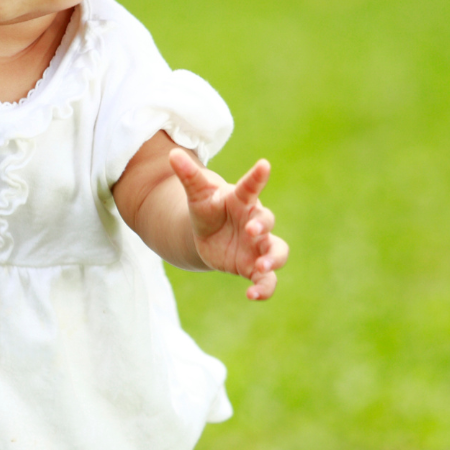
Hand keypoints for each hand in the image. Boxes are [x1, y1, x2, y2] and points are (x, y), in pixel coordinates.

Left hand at [170, 150, 288, 300]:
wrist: (208, 234)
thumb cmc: (207, 208)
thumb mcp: (196, 193)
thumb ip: (188, 175)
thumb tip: (172, 153)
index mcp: (242, 200)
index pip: (251, 186)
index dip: (257, 176)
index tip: (263, 164)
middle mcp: (255, 221)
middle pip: (267, 221)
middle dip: (262, 226)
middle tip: (252, 230)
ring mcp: (259, 245)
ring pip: (277, 251)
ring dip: (273, 259)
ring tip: (262, 267)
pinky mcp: (255, 266)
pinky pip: (267, 280)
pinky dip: (264, 288)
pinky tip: (252, 296)